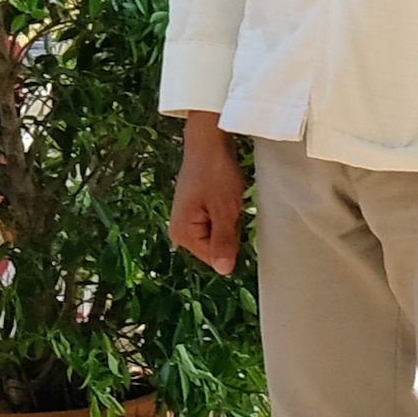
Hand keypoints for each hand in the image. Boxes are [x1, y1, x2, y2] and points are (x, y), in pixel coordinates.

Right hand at [169, 114, 244, 275]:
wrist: (207, 145)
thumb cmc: (215, 174)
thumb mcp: (225, 210)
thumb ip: (224, 242)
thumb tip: (224, 271)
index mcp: (183, 234)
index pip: (213, 258)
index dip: (232, 245)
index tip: (238, 221)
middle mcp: (179, 232)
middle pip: (214, 249)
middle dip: (230, 233)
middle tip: (234, 209)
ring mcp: (185, 222)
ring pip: (216, 236)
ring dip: (229, 223)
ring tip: (230, 203)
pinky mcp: (193, 212)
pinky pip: (213, 225)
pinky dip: (225, 216)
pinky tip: (227, 200)